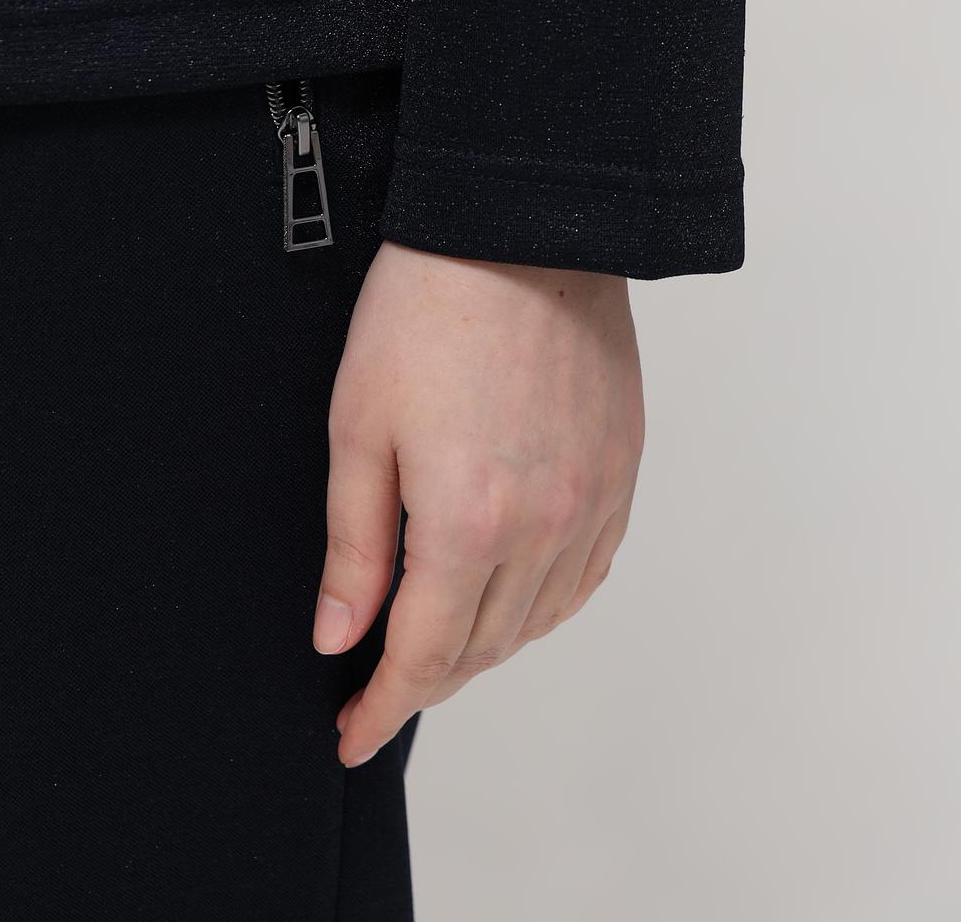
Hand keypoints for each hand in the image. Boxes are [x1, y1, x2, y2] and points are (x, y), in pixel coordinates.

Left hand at [314, 239, 644, 766]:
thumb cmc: (427, 309)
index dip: (381, 705)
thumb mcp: (358, 425)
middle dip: (424, 679)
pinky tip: (513, 593)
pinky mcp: (622, 470)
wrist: (522, 227)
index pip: (424, 656)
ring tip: (436, 638)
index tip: (350, 735)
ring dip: (483, 645)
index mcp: (469, 522)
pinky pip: (587, 574)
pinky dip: (545, 604)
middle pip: (483, 648)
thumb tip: (338, 636)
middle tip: (377, 684)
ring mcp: (593, 501)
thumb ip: (354, 544)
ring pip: (538, 620)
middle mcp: (544, 527)